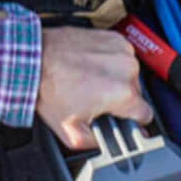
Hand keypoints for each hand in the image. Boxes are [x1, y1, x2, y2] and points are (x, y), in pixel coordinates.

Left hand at [36, 26, 153, 149]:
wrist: (34, 59)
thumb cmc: (48, 88)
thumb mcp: (70, 132)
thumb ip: (97, 142)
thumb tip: (108, 143)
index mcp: (123, 93)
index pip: (145, 114)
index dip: (134, 121)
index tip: (123, 119)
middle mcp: (127, 69)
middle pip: (135, 93)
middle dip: (119, 99)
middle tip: (94, 100)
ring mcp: (121, 50)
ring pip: (129, 74)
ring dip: (114, 80)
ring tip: (89, 82)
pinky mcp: (113, 38)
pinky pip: (120, 56)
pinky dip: (109, 62)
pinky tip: (90, 67)